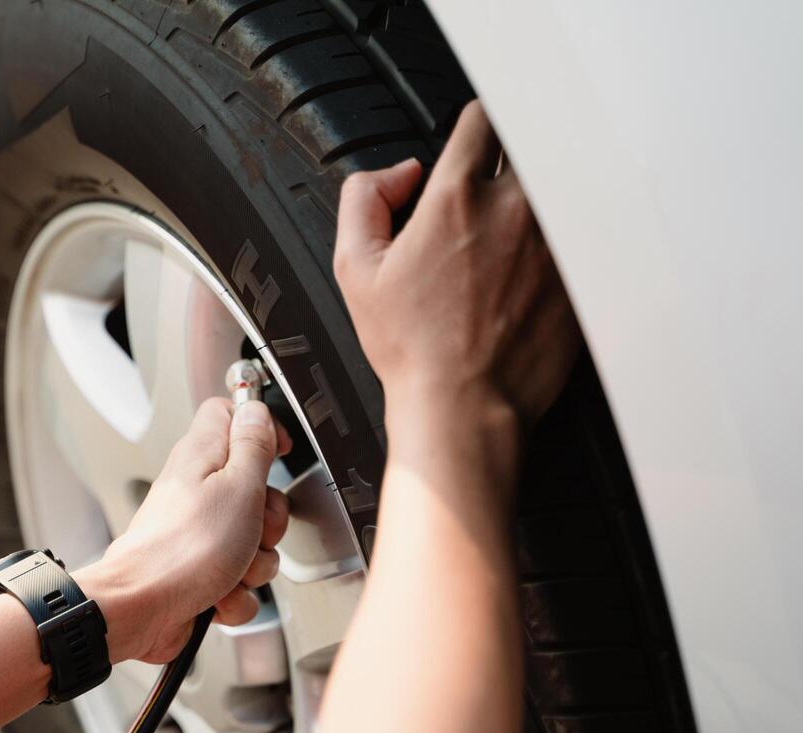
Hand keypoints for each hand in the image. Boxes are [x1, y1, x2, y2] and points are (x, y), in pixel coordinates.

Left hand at [77, 398, 291, 664]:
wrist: (141, 610)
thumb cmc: (182, 550)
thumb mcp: (237, 487)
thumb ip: (252, 446)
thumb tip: (257, 409)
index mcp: (202, 457)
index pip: (230, 414)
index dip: (261, 427)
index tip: (279, 453)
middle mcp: (197, 492)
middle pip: (255, 489)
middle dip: (269, 518)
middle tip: (255, 528)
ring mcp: (198, 534)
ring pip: (252, 542)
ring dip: (254, 564)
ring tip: (232, 569)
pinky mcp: (199, 572)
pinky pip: (238, 580)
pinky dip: (235, 594)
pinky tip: (218, 594)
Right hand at [334, 101, 578, 443]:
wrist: (462, 406)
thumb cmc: (412, 349)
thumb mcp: (354, 269)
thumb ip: (364, 199)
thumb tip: (400, 173)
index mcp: (456, 199)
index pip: (482, 119)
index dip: (474, 129)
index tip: (472, 148)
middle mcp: (514, 208)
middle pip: (531, 140)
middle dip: (513, 154)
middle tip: (496, 185)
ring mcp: (556, 238)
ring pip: (562, 179)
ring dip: (543, 189)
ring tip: (521, 220)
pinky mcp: (583, 271)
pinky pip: (584, 226)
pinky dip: (569, 230)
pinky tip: (541, 258)